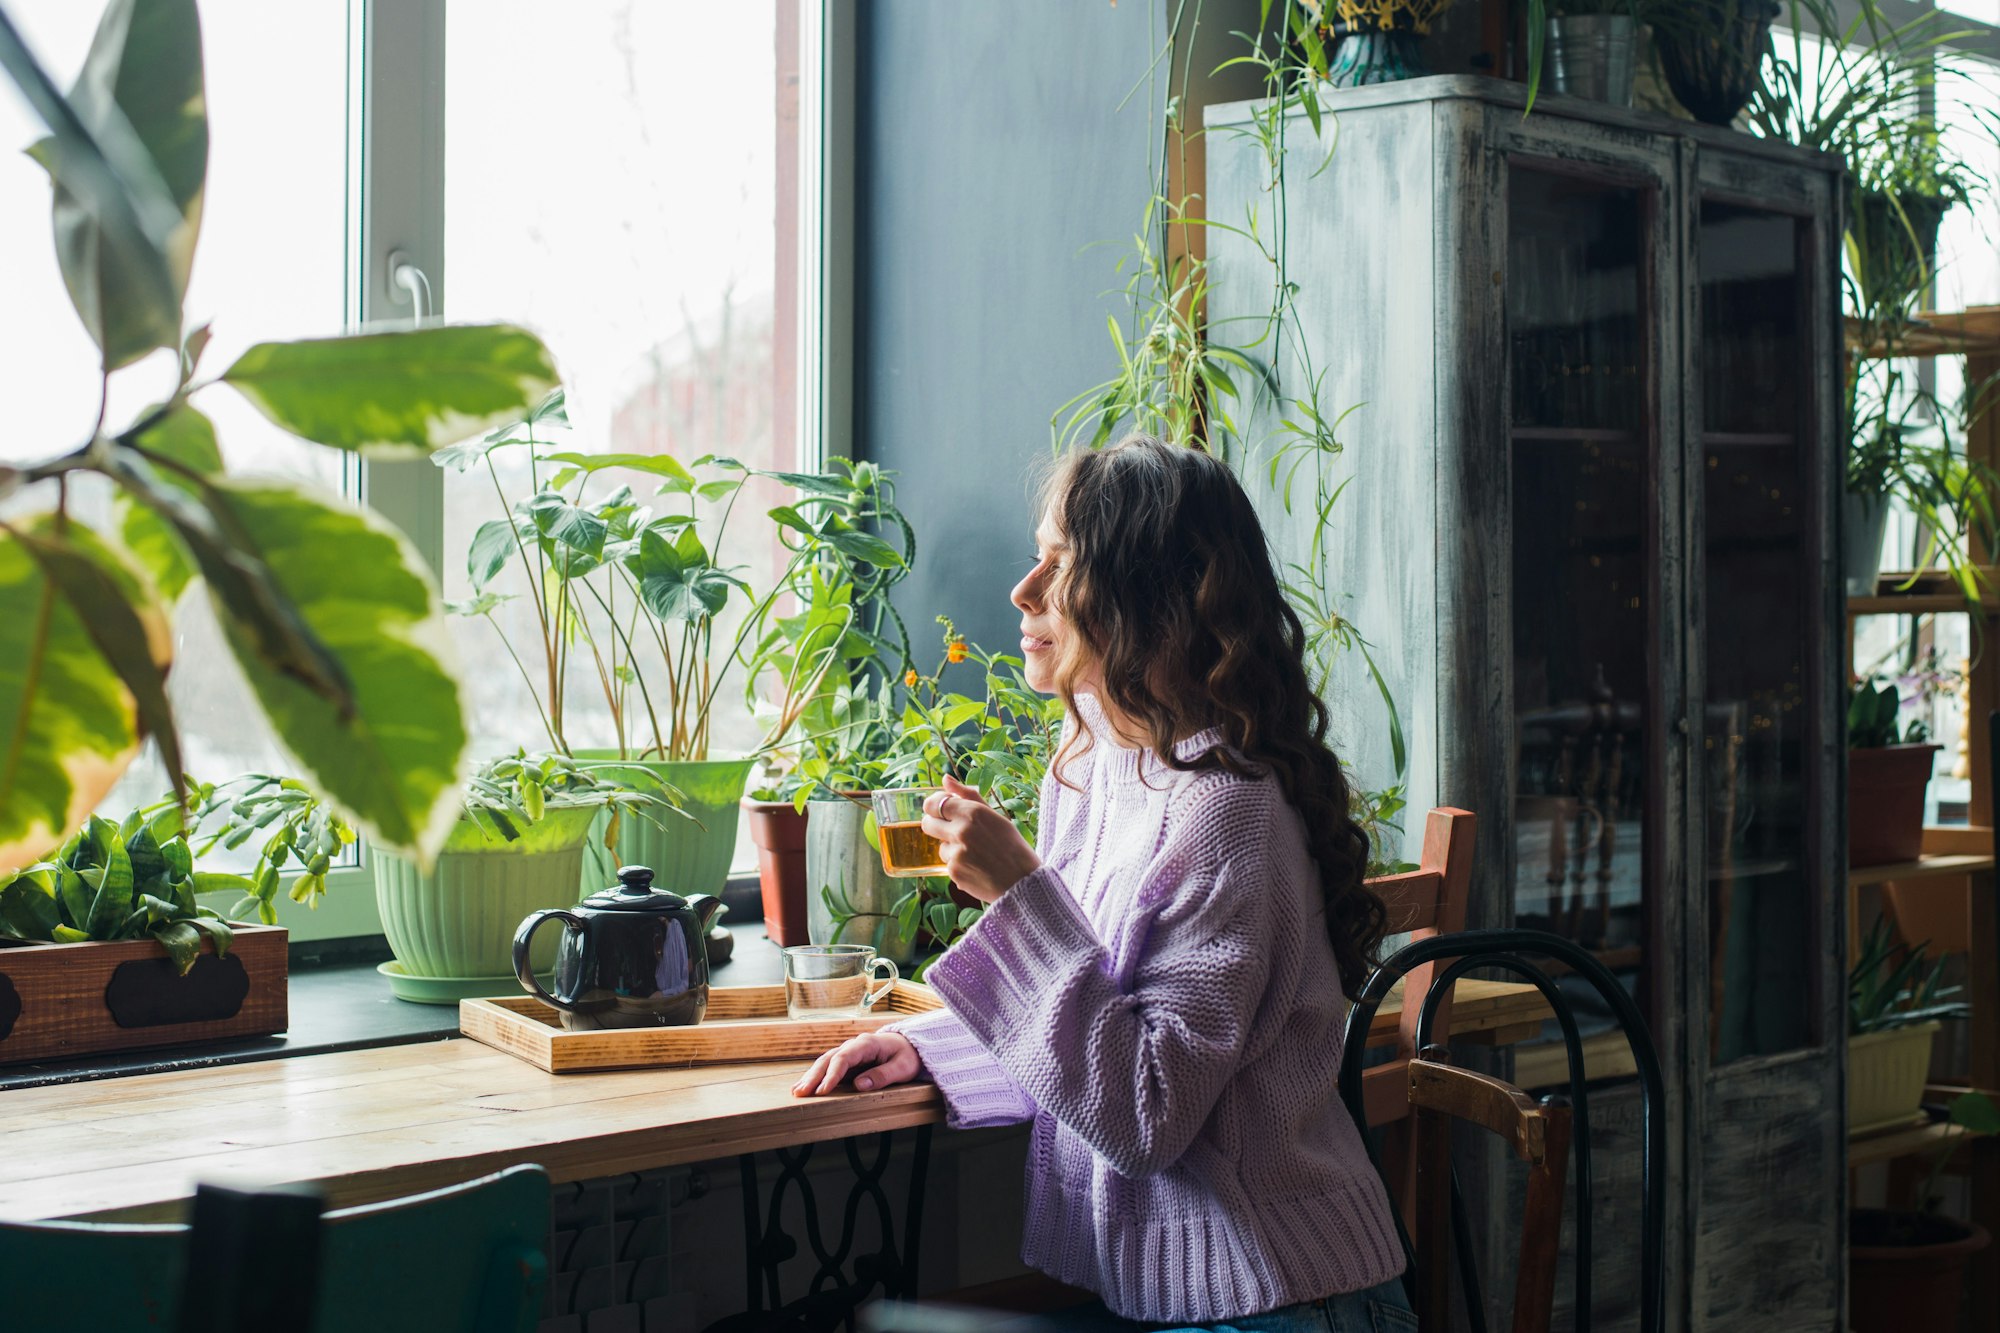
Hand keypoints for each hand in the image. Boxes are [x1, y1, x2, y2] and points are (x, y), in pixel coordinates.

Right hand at [791, 1030, 921, 1096]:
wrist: (910, 1045)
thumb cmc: (907, 1056)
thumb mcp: (903, 1067)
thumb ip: (882, 1075)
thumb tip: (859, 1085)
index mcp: (867, 1044)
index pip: (844, 1058)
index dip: (832, 1074)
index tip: (823, 1091)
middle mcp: (854, 1046)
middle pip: (829, 1059)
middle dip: (814, 1076)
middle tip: (800, 1093)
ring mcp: (849, 1052)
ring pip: (825, 1062)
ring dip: (811, 1077)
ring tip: (796, 1092)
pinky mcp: (847, 1061)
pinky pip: (829, 1067)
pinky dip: (816, 1077)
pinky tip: (804, 1086)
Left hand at [921, 774, 1040, 903]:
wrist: (1023, 882)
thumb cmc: (1012, 847)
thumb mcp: (995, 816)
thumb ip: (968, 796)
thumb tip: (946, 779)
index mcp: (972, 813)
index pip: (933, 804)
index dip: (933, 807)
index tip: (940, 811)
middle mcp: (961, 831)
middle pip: (927, 824)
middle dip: (936, 826)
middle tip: (952, 832)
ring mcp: (956, 853)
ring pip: (940, 847)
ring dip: (951, 850)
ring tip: (976, 855)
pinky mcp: (954, 873)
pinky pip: (948, 865)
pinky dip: (959, 866)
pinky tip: (977, 868)